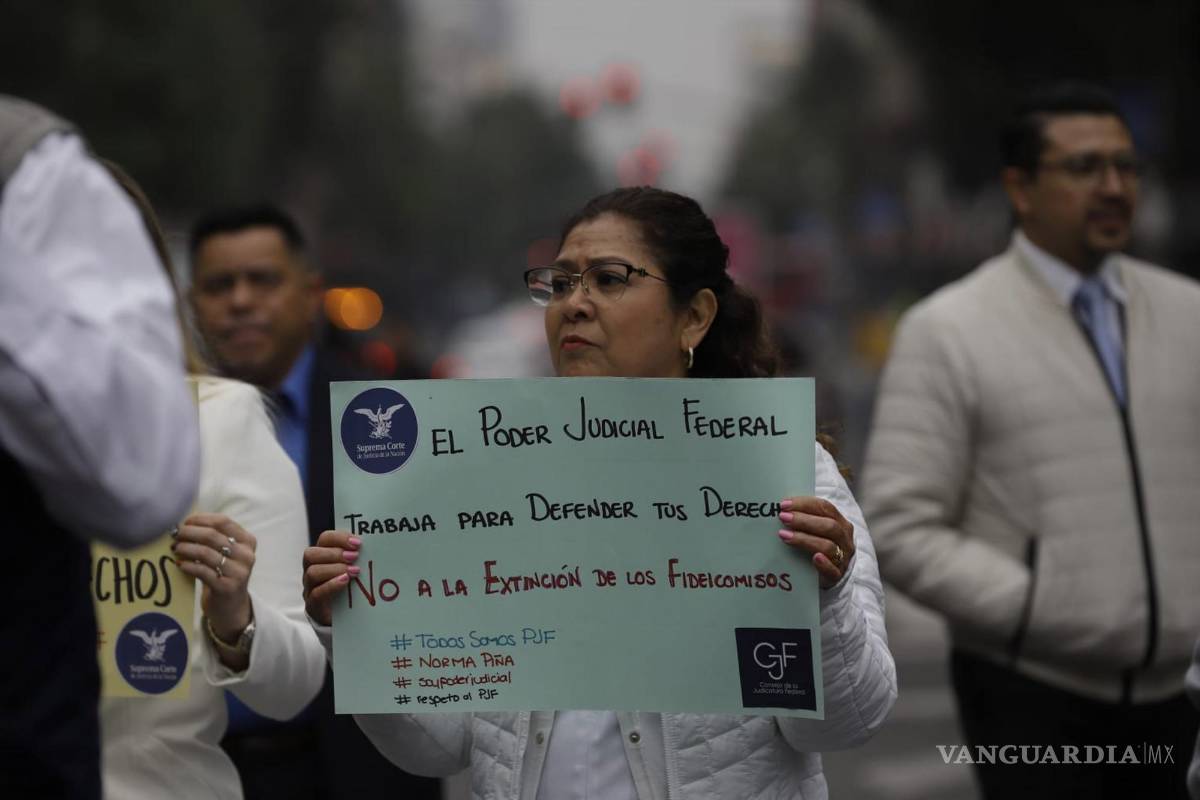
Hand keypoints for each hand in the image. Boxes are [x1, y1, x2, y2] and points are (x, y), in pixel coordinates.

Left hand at [173, 513, 255, 641]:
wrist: (231, 605)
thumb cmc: (224, 573)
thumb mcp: (226, 552)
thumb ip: (213, 537)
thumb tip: (185, 524)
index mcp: (248, 541)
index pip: (223, 521)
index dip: (201, 519)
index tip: (185, 522)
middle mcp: (246, 555)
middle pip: (212, 535)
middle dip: (189, 533)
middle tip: (175, 535)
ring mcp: (238, 572)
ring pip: (205, 552)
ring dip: (186, 548)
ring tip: (175, 548)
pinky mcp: (226, 587)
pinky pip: (201, 571)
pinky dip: (188, 565)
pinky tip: (180, 564)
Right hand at [302, 530, 360, 625]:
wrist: (342, 618)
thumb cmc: (349, 588)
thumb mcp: (353, 569)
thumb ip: (358, 558)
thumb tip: (374, 546)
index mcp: (322, 556)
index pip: (324, 539)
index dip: (339, 538)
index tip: (357, 542)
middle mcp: (311, 569)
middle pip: (311, 554)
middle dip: (335, 553)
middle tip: (355, 556)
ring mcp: (310, 587)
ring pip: (312, 572)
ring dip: (335, 568)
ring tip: (354, 571)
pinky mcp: (314, 604)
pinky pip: (317, 593)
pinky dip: (332, 585)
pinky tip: (346, 581)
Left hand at [776, 497, 854, 588]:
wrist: (828, 573)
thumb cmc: (816, 546)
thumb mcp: (814, 530)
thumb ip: (803, 520)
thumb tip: (781, 511)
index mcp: (839, 522)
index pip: (825, 507)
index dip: (805, 504)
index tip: (784, 504)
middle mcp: (844, 538)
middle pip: (828, 525)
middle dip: (803, 520)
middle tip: (783, 518)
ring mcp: (843, 557)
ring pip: (828, 546)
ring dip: (805, 539)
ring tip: (784, 535)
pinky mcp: (837, 575)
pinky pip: (833, 570)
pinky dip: (824, 563)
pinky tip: (814, 558)